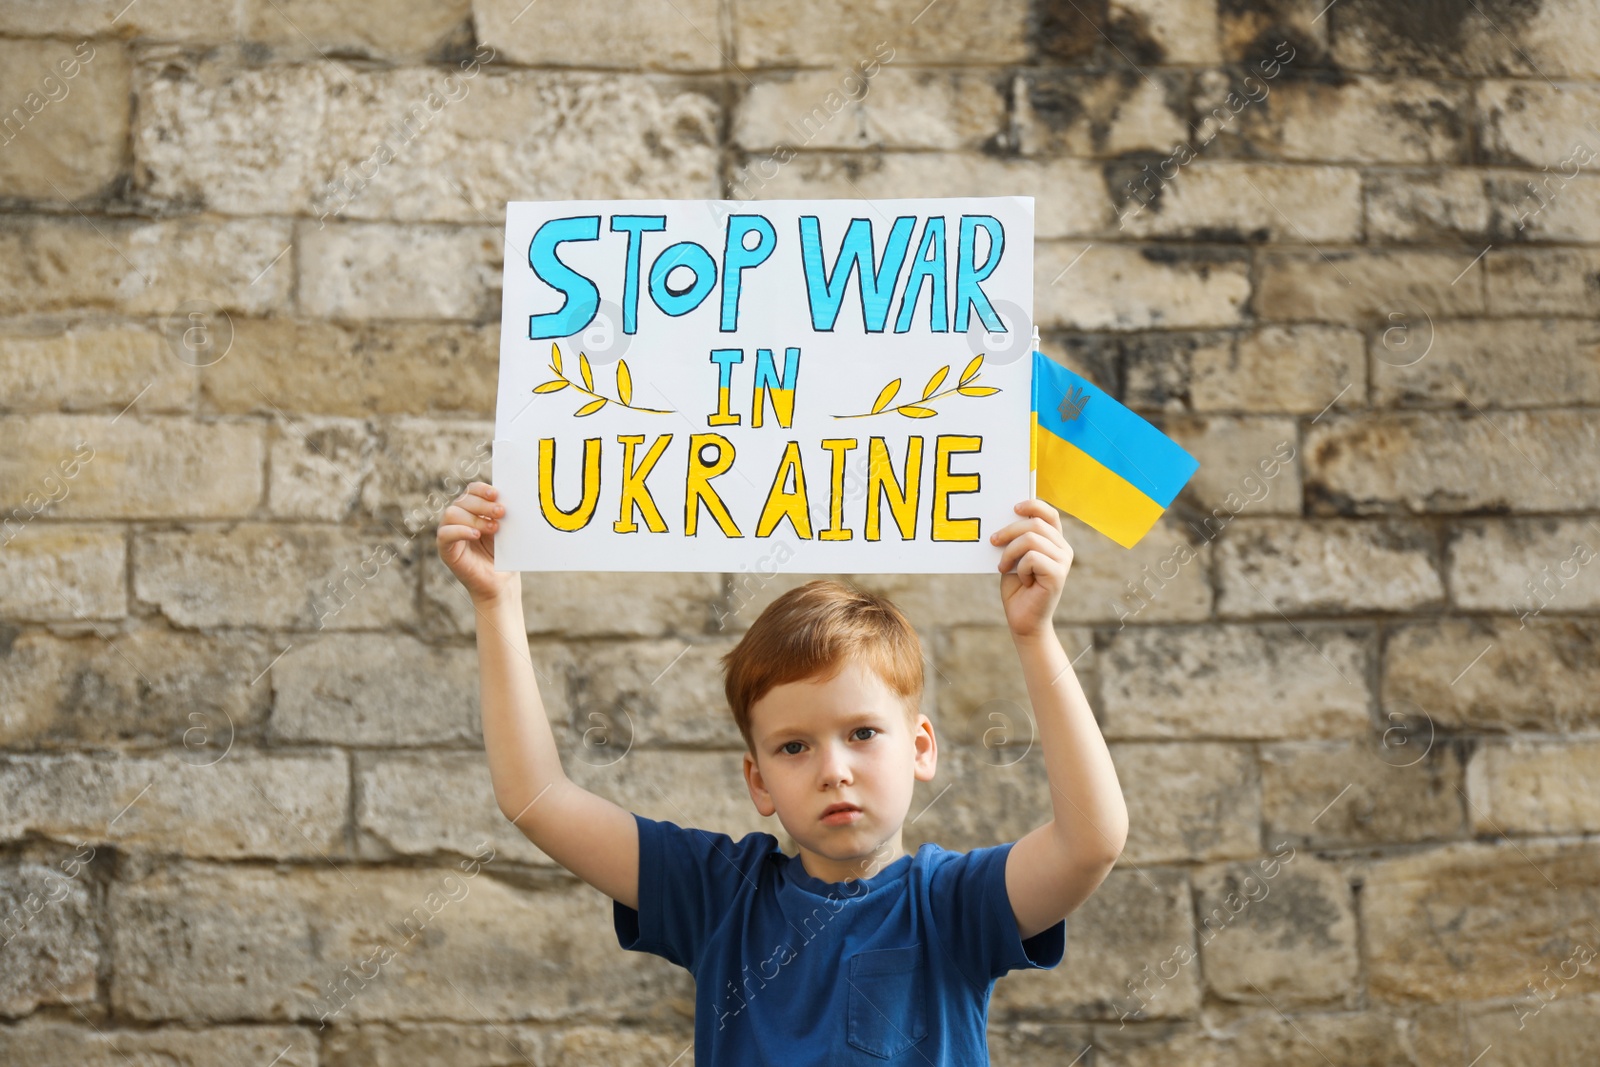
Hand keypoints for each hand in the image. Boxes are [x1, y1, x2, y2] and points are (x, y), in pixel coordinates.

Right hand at [437, 481, 517, 603]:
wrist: (501, 582)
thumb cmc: (504, 555)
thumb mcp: (506, 530)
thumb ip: (502, 514)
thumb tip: (507, 498)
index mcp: (473, 510)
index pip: (471, 491)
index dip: (482, 489)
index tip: (497, 494)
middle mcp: (458, 518)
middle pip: (463, 500)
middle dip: (483, 504)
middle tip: (501, 512)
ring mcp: (450, 533)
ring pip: (452, 513)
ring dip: (475, 519)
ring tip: (494, 528)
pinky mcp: (445, 549)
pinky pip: (445, 534)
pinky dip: (460, 531)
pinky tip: (476, 535)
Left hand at [991, 498, 1072, 639]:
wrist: (1023, 621)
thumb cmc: (1017, 589)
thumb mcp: (1014, 558)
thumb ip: (1016, 539)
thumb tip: (1005, 517)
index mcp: (1055, 542)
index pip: (1050, 514)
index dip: (1033, 505)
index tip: (1013, 508)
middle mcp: (1063, 549)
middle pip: (1036, 523)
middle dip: (1009, 530)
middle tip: (993, 541)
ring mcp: (1063, 562)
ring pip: (1031, 539)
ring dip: (1010, 552)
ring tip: (1004, 566)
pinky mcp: (1058, 574)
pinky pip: (1031, 557)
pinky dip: (1019, 568)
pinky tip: (1023, 581)